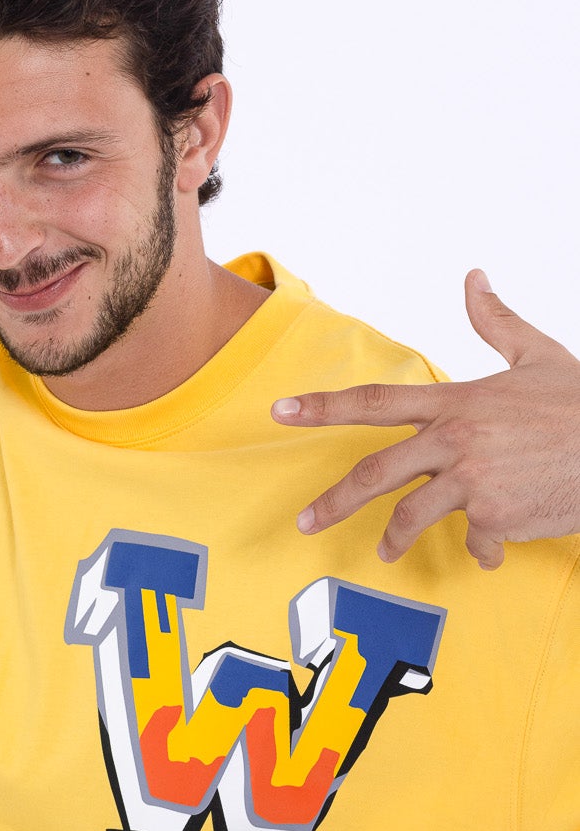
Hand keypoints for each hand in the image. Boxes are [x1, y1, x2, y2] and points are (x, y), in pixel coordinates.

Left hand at [269, 271, 579, 569]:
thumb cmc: (579, 403)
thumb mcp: (538, 354)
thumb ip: (496, 322)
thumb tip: (473, 277)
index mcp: (457, 402)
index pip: (374, 402)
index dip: (322, 406)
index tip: (280, 411)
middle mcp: (456, 440)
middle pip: (375, 472)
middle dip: (333, 502)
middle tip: (304, 523)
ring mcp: (473, 480)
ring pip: (410, 515)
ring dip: (395, 539)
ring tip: (387, 553)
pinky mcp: (495, 515)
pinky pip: (474, 541)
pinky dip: (482, 550)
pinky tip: (494, 551)